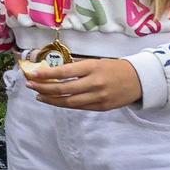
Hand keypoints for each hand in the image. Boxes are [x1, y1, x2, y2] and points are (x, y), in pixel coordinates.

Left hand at [23, 57, 143, 110]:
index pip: (64, 72)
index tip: (33, 74)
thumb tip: (53, 72)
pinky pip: (79, 107)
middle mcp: (94, 83)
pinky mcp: (101, 107)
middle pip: (63, 89)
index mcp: (92, 68)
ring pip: (69, 102)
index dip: (47, 75)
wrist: (139, 80)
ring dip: (51, 100)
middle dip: (43, 88)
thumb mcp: (96, 62)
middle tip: (30, 85)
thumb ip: (77, 68)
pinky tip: (55, 101)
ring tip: (39, 96)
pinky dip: (65, 104)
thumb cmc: (114, 67)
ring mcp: (98, 97)